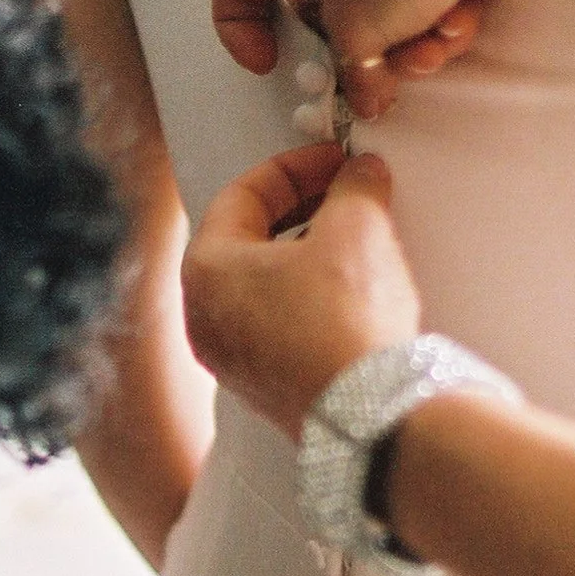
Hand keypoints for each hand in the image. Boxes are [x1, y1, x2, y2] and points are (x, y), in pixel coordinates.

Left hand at [183, 144, 420, 439]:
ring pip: (265, 288)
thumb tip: (360, 176)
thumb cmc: (346, 325)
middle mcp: (205, 319)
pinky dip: (310, 302)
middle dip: (301, 211)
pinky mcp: (266, 389)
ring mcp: (232, 361)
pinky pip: (281, 328)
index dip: (296, 167)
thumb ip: (354, 187)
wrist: (370, 414)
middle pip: (248, 241)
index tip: (334, 161)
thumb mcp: (357, 227)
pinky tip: (351, 297)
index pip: (243, 194)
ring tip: (355, 244)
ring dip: (307, 257)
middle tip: (344, 196)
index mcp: (206, 270)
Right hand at [214, 0, 523, 120]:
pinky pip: (423, 7)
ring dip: (407, 49)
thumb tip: (367, 101)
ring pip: (381, 21)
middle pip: (322, 18)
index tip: (271, 64)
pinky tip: (456, 19)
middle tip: (374, 80)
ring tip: (428, 48)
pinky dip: (439, 22)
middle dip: (356, 58)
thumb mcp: (356, 35)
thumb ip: (354, 79)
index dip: (238, 28)